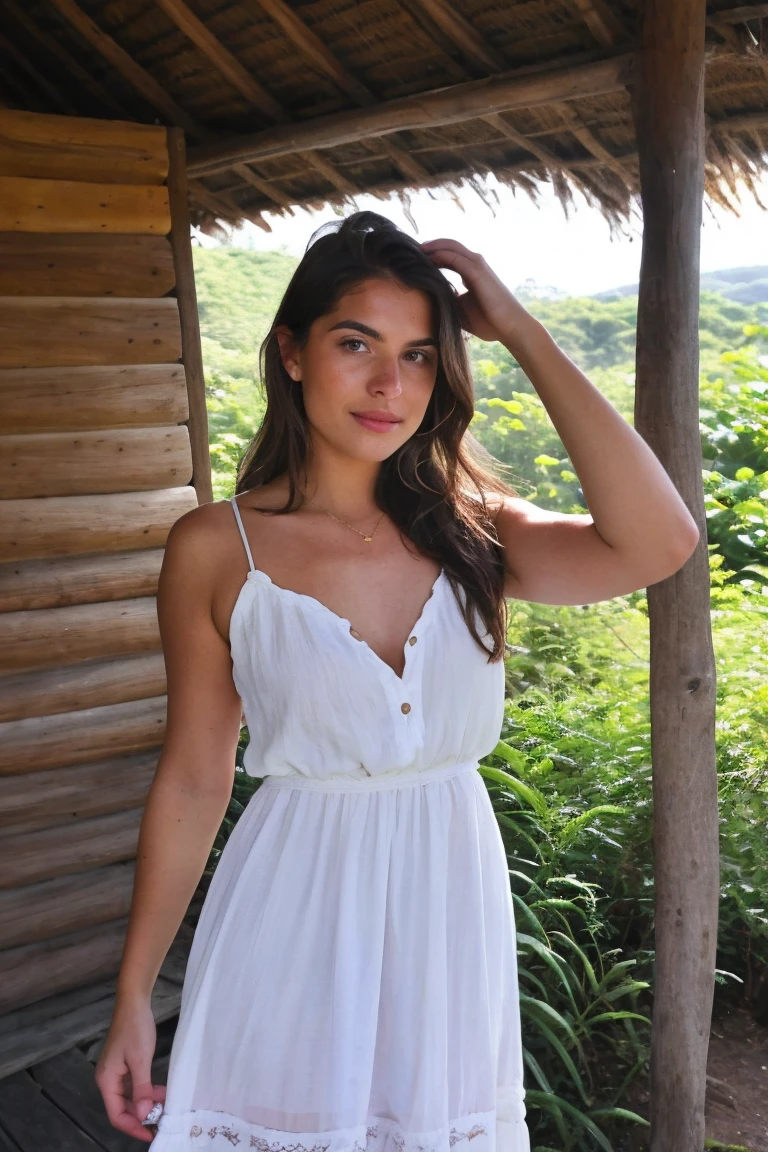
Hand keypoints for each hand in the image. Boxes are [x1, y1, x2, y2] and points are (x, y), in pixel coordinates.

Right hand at [94, 998, 165, 1141]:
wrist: (134, 1002)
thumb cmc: (135, 1028)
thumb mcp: (141, 1060)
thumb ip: (142, 1089)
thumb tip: (143, 1115)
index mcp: (106, 1081)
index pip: (117, 1115)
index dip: (133, 1127)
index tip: (151, 1134)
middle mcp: (107, 1080)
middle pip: (122, 1109)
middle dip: (142, 1116)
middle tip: (162, 1120)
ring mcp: (115, 1073)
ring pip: (130, 1098)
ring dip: (146, 1104)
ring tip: (165, 1105)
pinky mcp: (123, 1066)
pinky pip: (133, 1086)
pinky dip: (146, 1092)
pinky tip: (160, 1092)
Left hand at [420, 238, 529, 345]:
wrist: (510, 327)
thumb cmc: (489, 322)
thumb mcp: (461, 311)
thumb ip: (448, 302)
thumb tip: (429, 303)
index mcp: (471, 272)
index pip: (449, 256)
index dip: (432, 255)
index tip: (415, 260)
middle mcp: (474, 265)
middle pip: (448, 246)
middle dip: (429, 246)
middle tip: (410, 250)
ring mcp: (477, 266)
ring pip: (450, 247)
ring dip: (432, 246)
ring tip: (415, 250)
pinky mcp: (478, 271)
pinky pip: (455, 258)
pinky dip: (439, 255)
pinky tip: (426, 258)